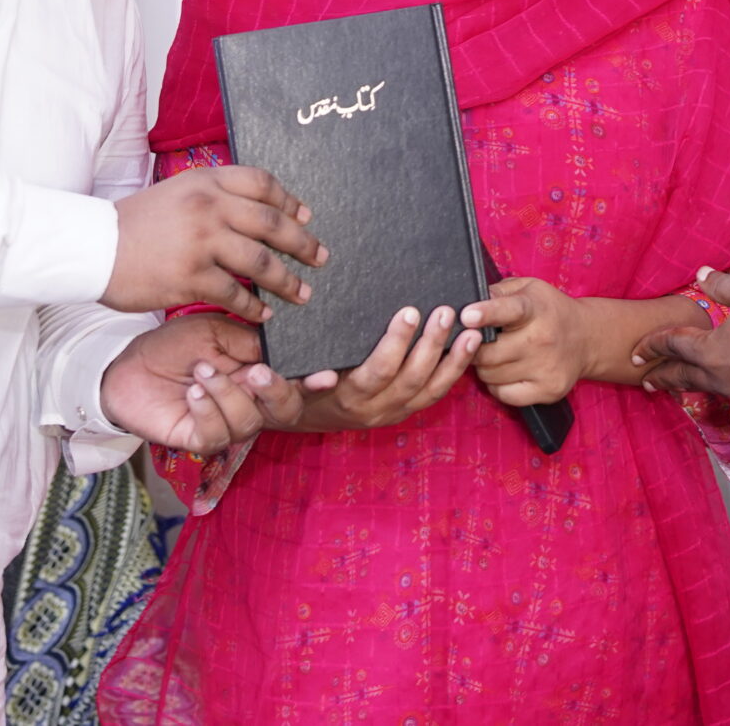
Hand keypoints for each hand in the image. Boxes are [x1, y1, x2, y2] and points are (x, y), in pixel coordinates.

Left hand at [99, 313, 307, 454]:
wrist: (127, 364)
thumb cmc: (174, 345)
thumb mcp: (216, 331)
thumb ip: (251, 341)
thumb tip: (285, 345)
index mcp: (258, 373)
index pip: (296, 381)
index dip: (314, 381)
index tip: (327, 375)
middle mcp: (249, 402)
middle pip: (285, 411)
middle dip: (277, 391)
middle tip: (256, 371)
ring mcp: (225, 424)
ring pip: (249, 422)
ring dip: (228, 393)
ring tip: (201, 371)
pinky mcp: (199, 441)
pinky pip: (216, 435)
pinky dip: (207, 410)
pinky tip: (192, 392)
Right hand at [105, 166, 328, 322]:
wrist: (93, 247)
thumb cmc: (135, 223)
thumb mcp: (176, 192)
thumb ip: (212, 196)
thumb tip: (256, 213)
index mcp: (205, 180)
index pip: (261, 183)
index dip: (289, 201)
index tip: (306, 217)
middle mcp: (207, 206)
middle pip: (271, 223)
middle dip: (302, 243)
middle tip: (321, 258)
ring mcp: (201, 242)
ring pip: (260, 262)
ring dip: (286, 281)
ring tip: (302, 294)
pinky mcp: (190, 277)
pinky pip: (236, 294)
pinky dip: (254, 307)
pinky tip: (264, 315)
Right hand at [284, 306, 479, 432]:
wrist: (306, 420)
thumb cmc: (291, 397)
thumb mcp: (276, 396)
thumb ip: (270, 388)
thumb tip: (258, 375)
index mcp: (347, 400)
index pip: (377, 372)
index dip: (395, 344)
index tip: (408, 312)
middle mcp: (375, 410)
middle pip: (412, 378)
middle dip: (431, 344)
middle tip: (445, 310)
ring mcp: (395, 411)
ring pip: (431, 388)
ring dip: (453, 359)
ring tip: (471, 328)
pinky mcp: (407, 408)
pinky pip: (437, 392)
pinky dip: (456, 369)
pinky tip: (470, 345)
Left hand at [461, 276, 591, 406]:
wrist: (587, 338)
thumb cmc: (548, 310)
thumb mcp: (527, 288)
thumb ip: (497, 291)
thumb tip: (467, 300)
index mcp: (534, 308)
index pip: (508, 310)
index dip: (485, 313)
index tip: (466, 316)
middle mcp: (541, 339)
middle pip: (488, 352)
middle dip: (474, 347)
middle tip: (475, 341)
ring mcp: (546, 367)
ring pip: (491, 375)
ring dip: (485, 367)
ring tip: (496, 355)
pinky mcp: (548, 390)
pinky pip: (504, 395)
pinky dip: (497, 385)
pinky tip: (506, 372)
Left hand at [631, 268, 729, 413]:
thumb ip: (722, 286)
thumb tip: (701, 276)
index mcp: (713, 352)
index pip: (673, 347)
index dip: (652, 345)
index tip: (636, 352)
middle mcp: (724, 379)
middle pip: (684, 378)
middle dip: (662, 377)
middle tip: (646, 380)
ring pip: (710, 389)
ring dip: (692, 385)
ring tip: (683, 384)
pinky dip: (726, 388)